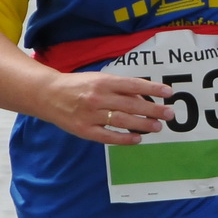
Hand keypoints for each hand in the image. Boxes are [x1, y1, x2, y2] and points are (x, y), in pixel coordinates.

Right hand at [39, 70, 175, 145]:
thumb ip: (120, 88)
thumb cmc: (79, 85)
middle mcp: (98, 97)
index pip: (133, 84)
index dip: (153, 88)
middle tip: (169, 114)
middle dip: (153, 109)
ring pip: (122, 120)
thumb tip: (144, 98)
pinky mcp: (84, 130)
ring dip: (143, 124)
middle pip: (131, 104)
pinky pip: (108, 136)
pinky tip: (138, 138)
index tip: (169, 93)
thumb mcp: (99, 79)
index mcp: (103, 81)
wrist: (48, 95)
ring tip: (158, 126)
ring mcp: (91, 114)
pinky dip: (124, 138)